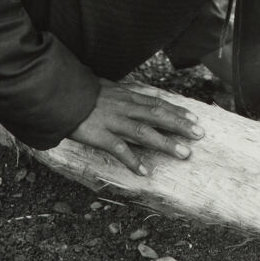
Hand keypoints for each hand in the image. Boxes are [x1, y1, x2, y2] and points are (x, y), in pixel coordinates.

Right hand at [69, 78, 204, 175]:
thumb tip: (137, 99)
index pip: (157, 103)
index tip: (195, 118)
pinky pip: (119, 149)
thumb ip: (123, 95)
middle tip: (200, 135)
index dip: (177, 111)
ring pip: (144, 132)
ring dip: (165, 143)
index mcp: (126, 97)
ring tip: (183, 153)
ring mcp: (113, 121)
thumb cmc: (82, 93)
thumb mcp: (107, 88)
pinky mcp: (100, 135)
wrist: (59, 94)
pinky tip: (145, 171)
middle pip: (157, 115)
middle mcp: (124, 107)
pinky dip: (133, 160)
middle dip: (180, 125)